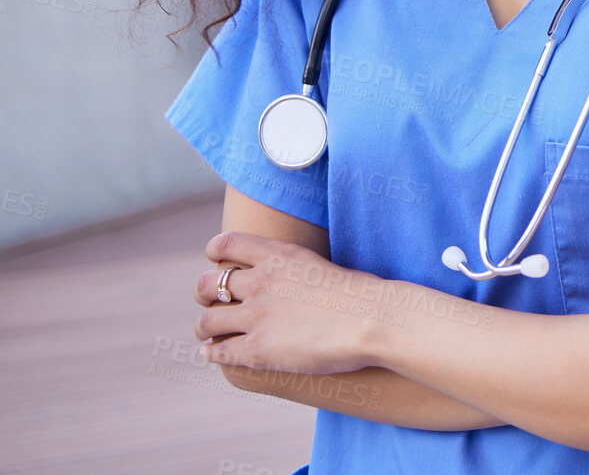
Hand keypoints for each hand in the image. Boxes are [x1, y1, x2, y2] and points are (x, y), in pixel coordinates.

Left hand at [193, 232, 389, 374]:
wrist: (375, 320)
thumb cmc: (362, 294)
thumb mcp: (320, 266)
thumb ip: (294, 270)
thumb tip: (290, 280)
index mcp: (277, 256)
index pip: (226, 243)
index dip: (215, 253)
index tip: (215, 261)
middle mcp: (260, 283)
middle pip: (208, 284)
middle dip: (203, 294)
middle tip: (208, 302)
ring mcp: (256, 318)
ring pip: (206, 322)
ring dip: (203, 328)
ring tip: (208, 333)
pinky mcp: (258, 351)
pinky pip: (219, 352)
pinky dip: (212, 353)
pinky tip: (213, 354)